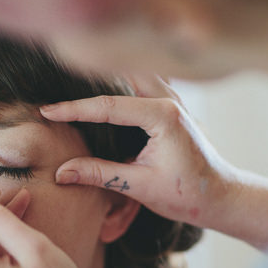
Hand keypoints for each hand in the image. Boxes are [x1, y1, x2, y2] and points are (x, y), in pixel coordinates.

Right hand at [40, 75, 237, 230]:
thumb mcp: (139, 186)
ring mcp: (174, 99)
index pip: (108, 106)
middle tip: (55, 83)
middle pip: (120, 75)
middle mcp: (169, 100)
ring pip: (134, 72)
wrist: (221, 196)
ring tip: (73, 80)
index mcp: (163, 116)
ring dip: (106, 75)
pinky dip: (123, 80)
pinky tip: (104, 85)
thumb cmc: (187, 194)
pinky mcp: (173, 104)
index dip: (73, 109)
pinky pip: (145, 81)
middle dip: (87, 78)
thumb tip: (61, 172)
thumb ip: (100, 174)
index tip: (46, 111)